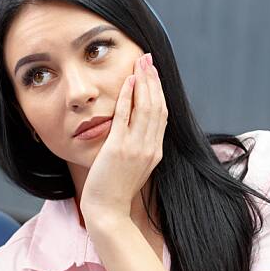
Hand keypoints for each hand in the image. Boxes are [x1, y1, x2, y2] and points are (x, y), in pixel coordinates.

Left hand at [80, 53, 167, 220]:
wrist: (107, 211)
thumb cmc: (115, 190)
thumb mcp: (133, 166)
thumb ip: (138, 148)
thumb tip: (135, 130)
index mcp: (155, 151)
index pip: (162, 115)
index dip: (159, 92)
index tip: (154, 74)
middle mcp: (150, 148)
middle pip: (157, 106)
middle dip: (153, 80)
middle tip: (148, 60)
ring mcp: (136, 148)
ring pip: (146, 108)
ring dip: (144, 83)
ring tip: (140, 63)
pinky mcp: (119, 149)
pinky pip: (126, 117)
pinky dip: (128, 97)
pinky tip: (127, 82)